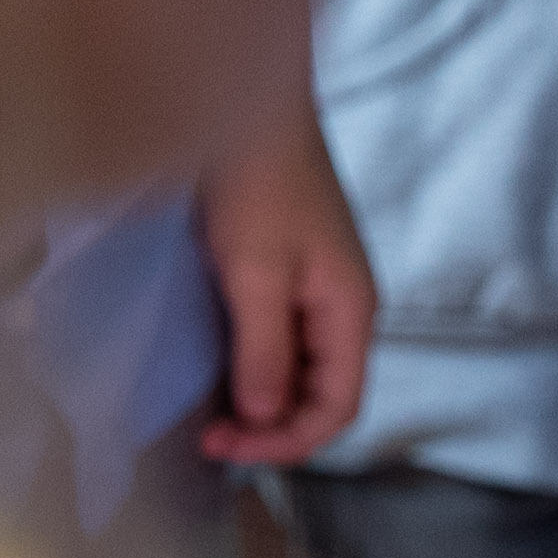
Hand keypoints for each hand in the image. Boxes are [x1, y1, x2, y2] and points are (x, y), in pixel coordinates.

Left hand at [188, 98, 375, 465]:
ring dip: (259, 399)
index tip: (223, 447)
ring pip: (301, 370)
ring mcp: (320, 290)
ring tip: (207, 411)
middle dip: (270, 426)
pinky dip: (253, 366)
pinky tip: (217, 366)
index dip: (287, 442)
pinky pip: (283, 340)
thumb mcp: (255, 274)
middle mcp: (344, 309)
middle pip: (323, 394)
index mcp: (351, 312)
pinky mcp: (293, 273)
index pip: (339, 407)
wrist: (253, 110)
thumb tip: (264, 416)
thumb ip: (265, 349)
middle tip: (206, 436)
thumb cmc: (259, 187)